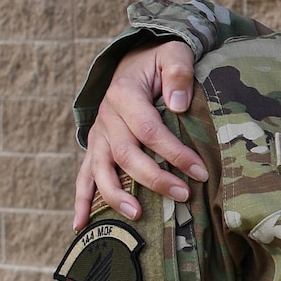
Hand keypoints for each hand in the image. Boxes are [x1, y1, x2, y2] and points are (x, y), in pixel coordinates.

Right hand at [73, 41, 203, 226]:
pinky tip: (80, 226)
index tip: (200, 171)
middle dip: (154, 178)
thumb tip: (178, 104)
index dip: (173, 153)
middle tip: (183, 195)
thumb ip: (178, 73)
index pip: (149, 130)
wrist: (134, 60)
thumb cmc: (159, 60)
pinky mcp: (96, 147)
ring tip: (137, 216)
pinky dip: (81, 201)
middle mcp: (106, 117)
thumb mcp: (173, 54)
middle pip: (126, 154)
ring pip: (100, 169)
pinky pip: (84, 175)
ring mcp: (98, 135)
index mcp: (124, 94)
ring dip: (116, 195)